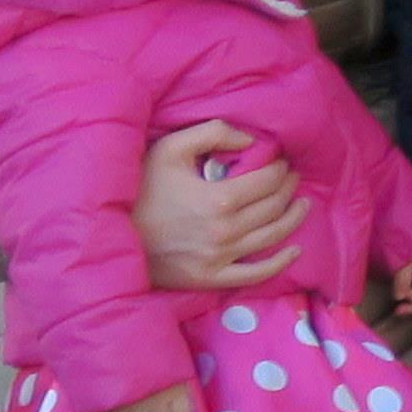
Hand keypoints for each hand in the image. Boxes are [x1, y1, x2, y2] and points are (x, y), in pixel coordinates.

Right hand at [131, 123, 292, 289]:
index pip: (268, 182)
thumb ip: (213, 133)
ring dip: (293, 218)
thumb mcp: (170, 148)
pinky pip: (256, 274)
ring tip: (302, 204)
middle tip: (292, 178)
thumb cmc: (140, 187)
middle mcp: (226, 231)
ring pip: (273, 237)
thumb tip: (250, 140)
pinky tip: (294, 251)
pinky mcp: (210, 278)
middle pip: (274, 207)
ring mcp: (219, 258)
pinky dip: (280, 263)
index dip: (281, 169)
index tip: (282, 162)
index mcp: (219, 200)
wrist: (109, 234)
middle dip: (288, 188)